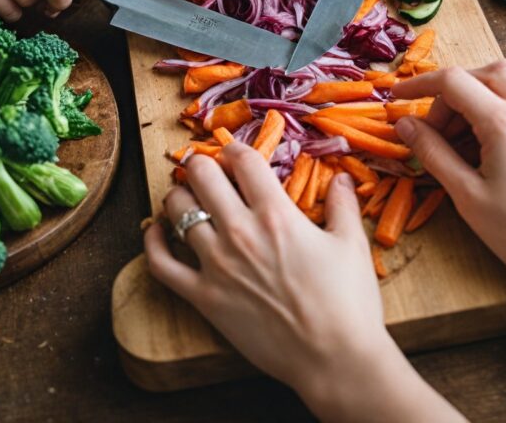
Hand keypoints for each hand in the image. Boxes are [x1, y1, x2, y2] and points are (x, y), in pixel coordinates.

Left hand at [144, 146, 385, 395]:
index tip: (235, 151)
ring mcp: (216, 265)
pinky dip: (153, 242)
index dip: (235, 148)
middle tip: (207, 168)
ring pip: (178, 211)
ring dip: (180, 196)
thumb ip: (342, 204)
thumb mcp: (352, 244)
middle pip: (202, 176)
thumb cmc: (348, 302)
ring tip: (188, 196)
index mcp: (276, 214)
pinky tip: (157, 230)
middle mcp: (240, 232)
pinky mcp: (203, 297)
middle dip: (202, 164)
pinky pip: (161, 263)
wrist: (333, 358)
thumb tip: (341, 176)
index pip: (242, 161)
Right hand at [392, 60, 505, 291]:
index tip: (398, 96)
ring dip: (481, 88)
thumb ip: (434, 154)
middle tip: (434, 131)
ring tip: (466, 125)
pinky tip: (505, 118)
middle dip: (448, 95)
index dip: (419, 84)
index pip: (452, 82)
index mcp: (503, 124)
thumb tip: (406, 124)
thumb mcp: (468, 197)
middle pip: (480, 75)